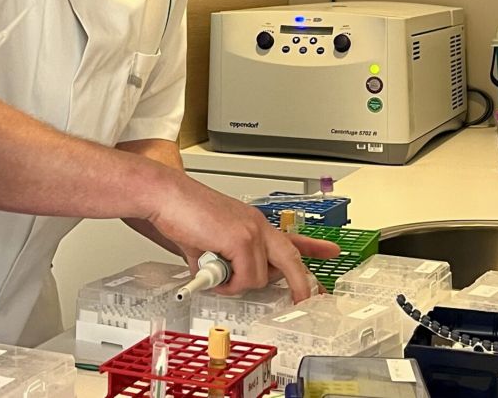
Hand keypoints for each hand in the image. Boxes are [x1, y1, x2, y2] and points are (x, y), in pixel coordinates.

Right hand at [148, 177, 341, 300]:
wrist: (166, 196)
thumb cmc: (182, 213)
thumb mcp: (211, 241)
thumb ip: (226, 260)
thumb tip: (226, 280)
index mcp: (253, 223)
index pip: (290, 237)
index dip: (312, 247)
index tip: (331, 252)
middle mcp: (257, 225)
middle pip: (292, 258)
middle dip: (302, 284)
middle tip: (307, 300)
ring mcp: (251, 232)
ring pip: (259, 277)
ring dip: (236, 284)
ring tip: (214, 272)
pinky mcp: (240, 240)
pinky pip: (243, 278)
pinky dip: (227, 283)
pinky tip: (211, 270)